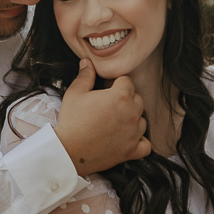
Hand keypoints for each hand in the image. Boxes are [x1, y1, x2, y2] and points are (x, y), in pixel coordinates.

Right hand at [54, 59, 150, 175]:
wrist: (68, 151)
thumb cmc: (72, 121)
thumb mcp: (75, 93)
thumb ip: (85, 76)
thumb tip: (87, 62)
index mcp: (121, 96)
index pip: (127, 81)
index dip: (116, 83)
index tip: (106, 87)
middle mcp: (132, 114)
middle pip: (137, 99)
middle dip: (126, 98)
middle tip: (109, 104)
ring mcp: (134, 133)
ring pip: (142, 120)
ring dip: (132, 118)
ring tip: (116, 121)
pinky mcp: (132, 150)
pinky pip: (146, 144)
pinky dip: (140, 141)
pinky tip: (129, 138)